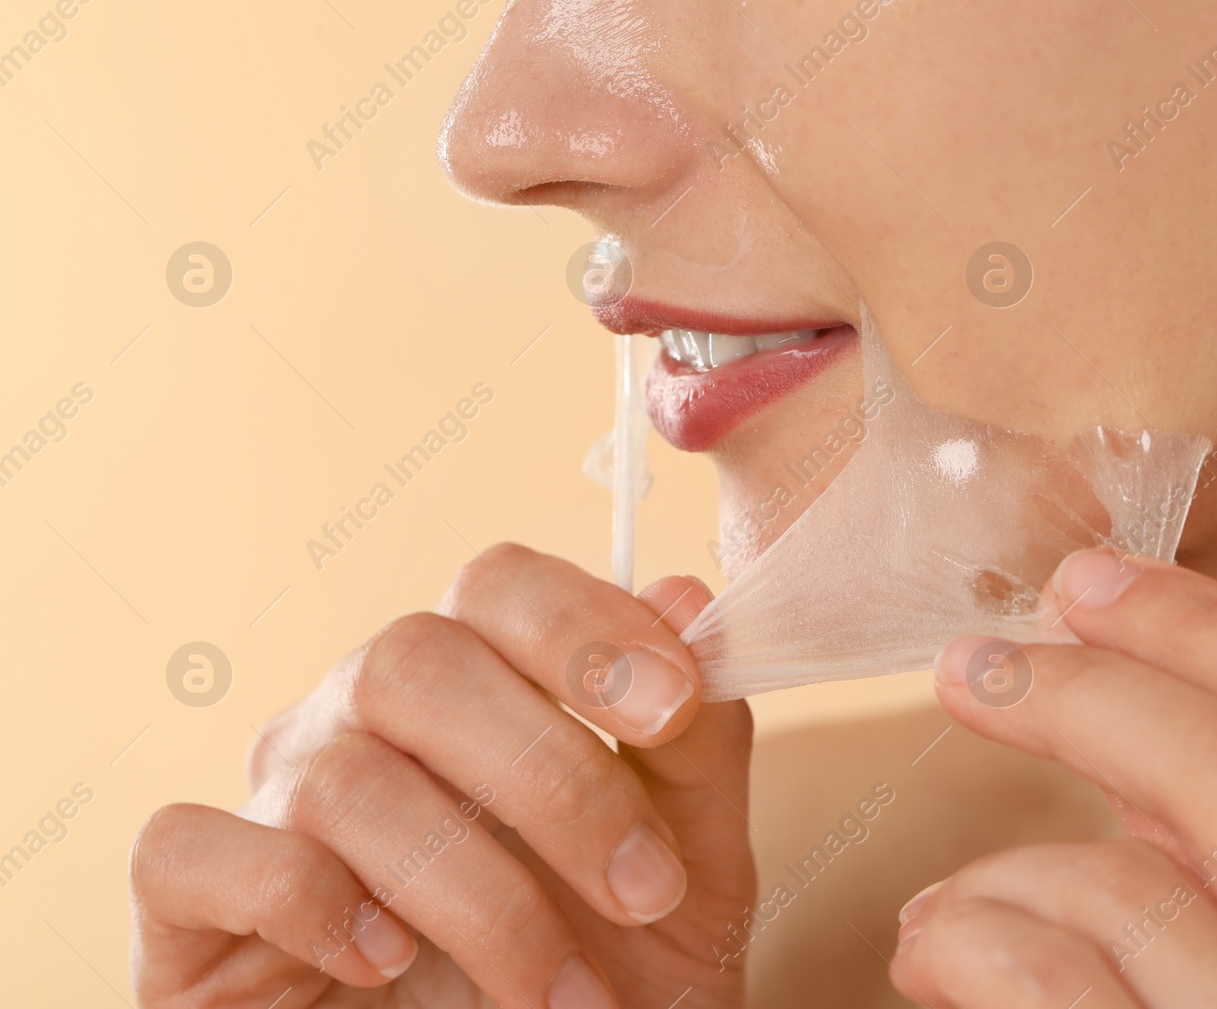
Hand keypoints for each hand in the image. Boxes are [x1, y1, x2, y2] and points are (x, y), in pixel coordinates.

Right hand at [131, 544, 753, 1008]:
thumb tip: (688, 598)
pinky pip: (193, 849)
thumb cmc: (613, 963)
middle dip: (551, 780)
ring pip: (343, 779)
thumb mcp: (687, 857)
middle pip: (416, 658)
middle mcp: (363, 711)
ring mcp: (274, 794)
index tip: (675, 707)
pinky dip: (303, 904)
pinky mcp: (188, 899)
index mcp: (479, 675)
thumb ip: (695, 735)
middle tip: (645, 889)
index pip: (497, 583)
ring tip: (564, 992)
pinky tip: (388, 962)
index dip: (583, 625)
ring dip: (479, 897)